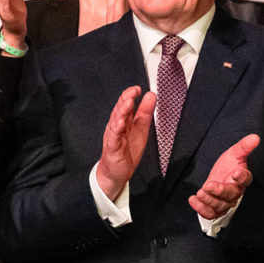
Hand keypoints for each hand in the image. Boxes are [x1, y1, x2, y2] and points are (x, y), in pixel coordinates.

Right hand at [95, 85, 157, 200]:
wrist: (116, 174)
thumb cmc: (126, 151)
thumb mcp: (140, 130)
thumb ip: (144, 113)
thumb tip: (151, 95)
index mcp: (123, 121)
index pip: (125, 104)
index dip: (130, 95)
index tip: (138, 88)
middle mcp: (116, 126)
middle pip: (119, 110)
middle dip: (126, 99)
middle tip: (133, 92)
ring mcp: (113, 137)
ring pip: (115, 121)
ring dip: (121, 111)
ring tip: (128, 102)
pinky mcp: (112, 148)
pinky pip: (113, 138)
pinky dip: (116, 130)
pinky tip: (120, 123)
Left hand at [189, 134, 257, 218]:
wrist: (218, 176)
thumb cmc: (228, 165)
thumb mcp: (234, 152)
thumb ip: (244, 146)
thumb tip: (255, 137)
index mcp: (242, 178)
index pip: (245, 178)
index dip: (241, 177)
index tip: (235, 172)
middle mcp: (235, 192)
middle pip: (231, 195)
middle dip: (220, 191)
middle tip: (209, 185)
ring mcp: (226, 202)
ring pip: (220, 206)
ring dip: (209, 201)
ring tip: (200, 192)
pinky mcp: (215, 209)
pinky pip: (210, 214)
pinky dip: (201, 209)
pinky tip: (193, 200)